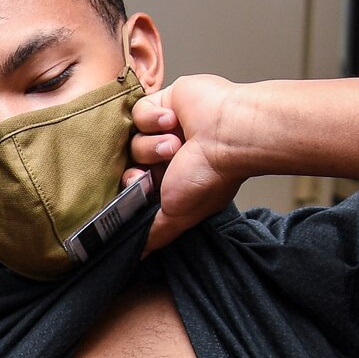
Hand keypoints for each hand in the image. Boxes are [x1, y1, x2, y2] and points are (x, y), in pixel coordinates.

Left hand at [130, 74, 247, 252]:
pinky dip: (152, 119)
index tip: (140, 187)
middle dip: (140, 169)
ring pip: (133, 139)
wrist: (228, 134)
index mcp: (172, 180)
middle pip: (130, 163)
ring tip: (177, 143)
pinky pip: (137, 112)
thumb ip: (155, 233)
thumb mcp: (177, 216)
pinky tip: (174, 120)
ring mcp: (165, 129)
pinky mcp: (164, 102)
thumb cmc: (210, 176)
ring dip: (153, 145)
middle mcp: (168, 156)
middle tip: (153, 171)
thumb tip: (138, 255)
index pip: (136, 186)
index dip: (131, 187)